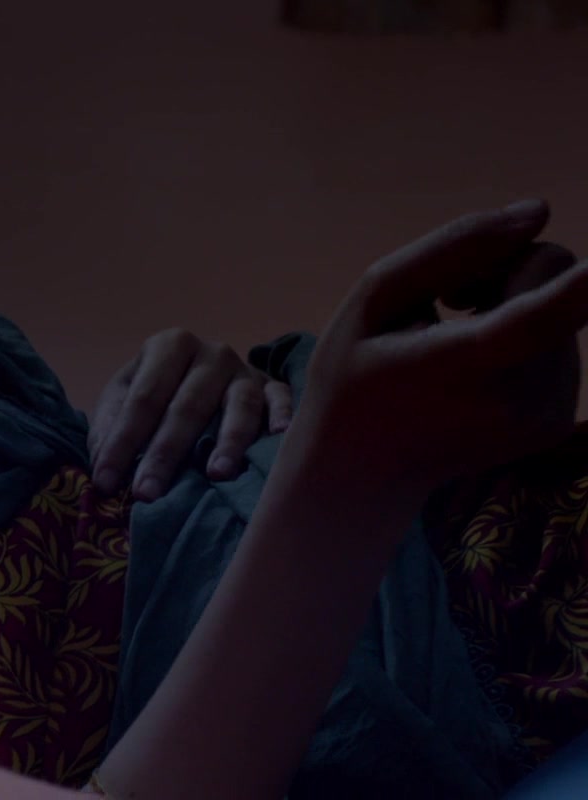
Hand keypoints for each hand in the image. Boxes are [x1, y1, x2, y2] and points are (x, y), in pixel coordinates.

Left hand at [90, 330, 294, 499]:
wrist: (198, 377)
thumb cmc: (155, 396)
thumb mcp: (122, 401)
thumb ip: (109, 429)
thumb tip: (103, 470)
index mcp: (167, 347)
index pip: (143, 398)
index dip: (122, 442)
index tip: (105, 482)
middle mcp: (210, 353)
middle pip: (187, 406)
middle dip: (164, 453)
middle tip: (148, 493)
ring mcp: (245, 370)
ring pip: (239, 404)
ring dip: (228, 441)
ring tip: (216, 475)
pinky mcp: (273, 387)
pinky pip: (282, 400)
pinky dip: (282, 416)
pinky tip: (280, 436)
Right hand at [292, 200, 587, 502]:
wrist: (361, 470)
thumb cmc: (354, 374)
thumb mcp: (373, 300)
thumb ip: (451, 248)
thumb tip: (539, 211)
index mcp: (458, 366)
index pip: (533, 322)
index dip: (576, 291)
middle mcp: (515, 396)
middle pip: (550, 276)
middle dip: (511, 267)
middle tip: (454, 295)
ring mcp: (544, 412)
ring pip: (563, 305)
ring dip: (517, 301)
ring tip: (456, 331)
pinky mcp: (557, 419)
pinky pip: (561, 338)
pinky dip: (526, 335)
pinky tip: (475, 360)